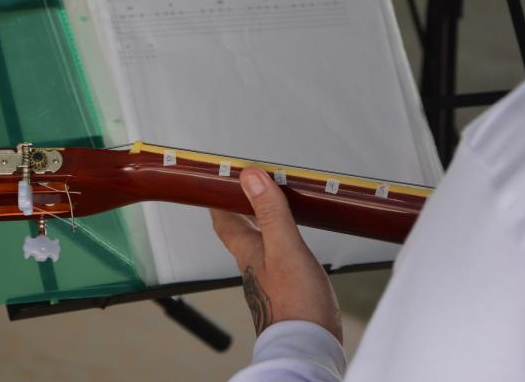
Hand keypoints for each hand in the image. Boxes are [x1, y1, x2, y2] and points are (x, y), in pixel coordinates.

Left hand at [211, 167, 342, 341]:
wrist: (307, 347)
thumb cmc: (295, 305)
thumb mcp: (284, 249)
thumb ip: (270, 214)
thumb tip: (250, 178)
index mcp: (248, 252)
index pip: (225, 220)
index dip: (219, 199)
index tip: (217, 180)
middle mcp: (254, 266)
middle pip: (241, 232)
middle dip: (241, 209)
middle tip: (247, 189)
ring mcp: (270, 280)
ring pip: (260, 245)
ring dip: (263, 224)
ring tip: (273, 208)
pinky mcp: (287, 292)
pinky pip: (279, 259)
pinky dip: (282, 244)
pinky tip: (294, 245)